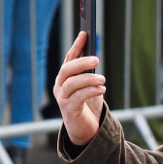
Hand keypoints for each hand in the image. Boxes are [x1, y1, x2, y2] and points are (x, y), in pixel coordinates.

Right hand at [54, 31, 105, 145]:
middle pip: (67, 70)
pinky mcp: (69, 110)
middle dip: (81, 62)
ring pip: (72, 83)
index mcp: (64, 78)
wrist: (85, 129)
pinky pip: (78, 97)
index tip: (84, 34)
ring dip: (88, 79)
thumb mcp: (89, 86)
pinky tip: (101, 89)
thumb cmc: (87, 105)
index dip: (76, 46)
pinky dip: (90, 91)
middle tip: (96, 59)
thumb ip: (89, 73)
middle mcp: (60, 87)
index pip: (69, 59)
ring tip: (102, 79)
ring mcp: (63, 99)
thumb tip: (94, 57)